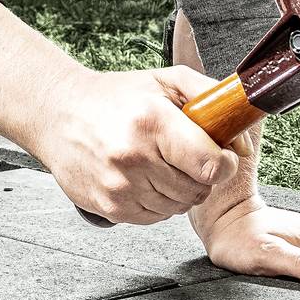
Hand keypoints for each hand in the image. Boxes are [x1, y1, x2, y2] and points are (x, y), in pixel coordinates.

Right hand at [30, 66, 240, 225]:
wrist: (58, 114)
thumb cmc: (115, 97)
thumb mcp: (165, 81)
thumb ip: (212, 100)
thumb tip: (242, 145)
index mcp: (152, 122)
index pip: (211, 164)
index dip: (225, 163)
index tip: (221, 156)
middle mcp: (134, 157)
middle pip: (198, 189)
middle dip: (201, 175)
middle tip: (185, 156)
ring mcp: (120, 187)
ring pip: (178, 207)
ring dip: (179, 190)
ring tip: (160, 164)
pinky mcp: (110, 208)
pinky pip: (155, 218)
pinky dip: (158, 202)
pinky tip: (144, 178)